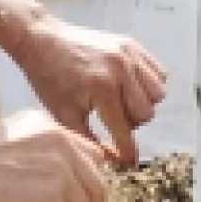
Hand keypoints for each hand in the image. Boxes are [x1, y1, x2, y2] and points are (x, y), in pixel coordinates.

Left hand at [9, 16, 166, 163]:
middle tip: (115, 119)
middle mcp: (121, 69)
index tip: (129, 161)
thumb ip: (90, 141)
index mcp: (102, 89)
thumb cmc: (49, 78)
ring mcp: (129, 54)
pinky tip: (130, 87)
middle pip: (147, 113)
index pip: (124, 130)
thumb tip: (114, 161)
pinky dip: (149, 85)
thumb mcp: (64, 115)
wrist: (42, 39)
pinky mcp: (132, 45)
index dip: (127, 151)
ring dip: (144, 104)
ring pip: (158, 94)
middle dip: (133, 123)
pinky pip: (158, 72)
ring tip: (124, 102)